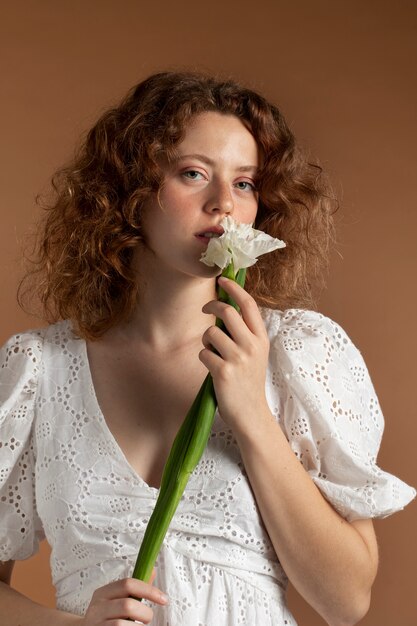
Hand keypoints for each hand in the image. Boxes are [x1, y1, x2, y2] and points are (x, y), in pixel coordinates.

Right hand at [80, 569, 167, 624]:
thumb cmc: (106, 616)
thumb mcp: (116, 599)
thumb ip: (135, 588)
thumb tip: (153, 569)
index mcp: (103, 593)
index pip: (128, 584)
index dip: (149, 590)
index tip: (164, 599)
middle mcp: (97, 607)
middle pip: (128, 605)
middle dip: (145, 613)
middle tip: (147, 619)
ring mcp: (96, 623)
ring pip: (122, 624)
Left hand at [200, 276, 270, 432]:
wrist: (251, 413)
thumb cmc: (249, 381)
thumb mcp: (255, 353)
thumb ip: (244, 333)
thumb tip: (225, 308)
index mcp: (261, 338)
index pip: (248, 304)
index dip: (233, 288)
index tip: (221, 279)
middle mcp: (252, 346)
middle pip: (227, 312)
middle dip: (211, 306)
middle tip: (205, 310)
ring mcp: (238, 359)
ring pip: (211, 333)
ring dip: (205, 339)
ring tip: (212, 351)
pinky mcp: (223, 372)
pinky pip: (203, 353)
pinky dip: (204, 357)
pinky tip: (212, 368)